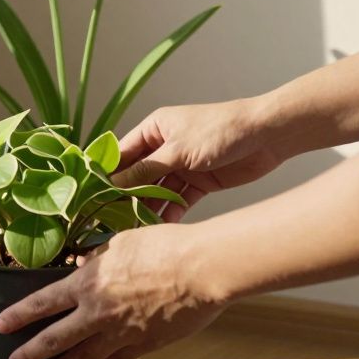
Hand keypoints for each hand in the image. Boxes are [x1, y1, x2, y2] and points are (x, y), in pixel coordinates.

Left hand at [0, 225, 226, 358]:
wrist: (200, 268)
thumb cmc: (164, 247)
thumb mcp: (121, 241)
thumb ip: (97, 256)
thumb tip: (82, 264)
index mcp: (88, 282)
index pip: (43, 302)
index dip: (19, 315)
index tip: (1, 325)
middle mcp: (98, 311)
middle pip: (55, 337)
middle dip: (30, 353)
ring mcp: (120, 332)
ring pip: (82, 356)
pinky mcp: (144, 344)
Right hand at [113, 98, 285, 219]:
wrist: (267, 136)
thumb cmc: (219, 131)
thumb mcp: (177, 150)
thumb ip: (146, 169)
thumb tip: (114, 184)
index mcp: (154, 129)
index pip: (123, 153)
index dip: (108, 174)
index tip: (92, 197)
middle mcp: (164, 147)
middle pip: (138, 175)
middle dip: (126, 196)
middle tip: (111, 220)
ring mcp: (181, 165)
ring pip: (157, 190)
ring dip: (148, 207)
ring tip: (135, 229)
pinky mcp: (199, 182)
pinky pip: (178, 200)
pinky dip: (170, 212)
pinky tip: (162, 228)